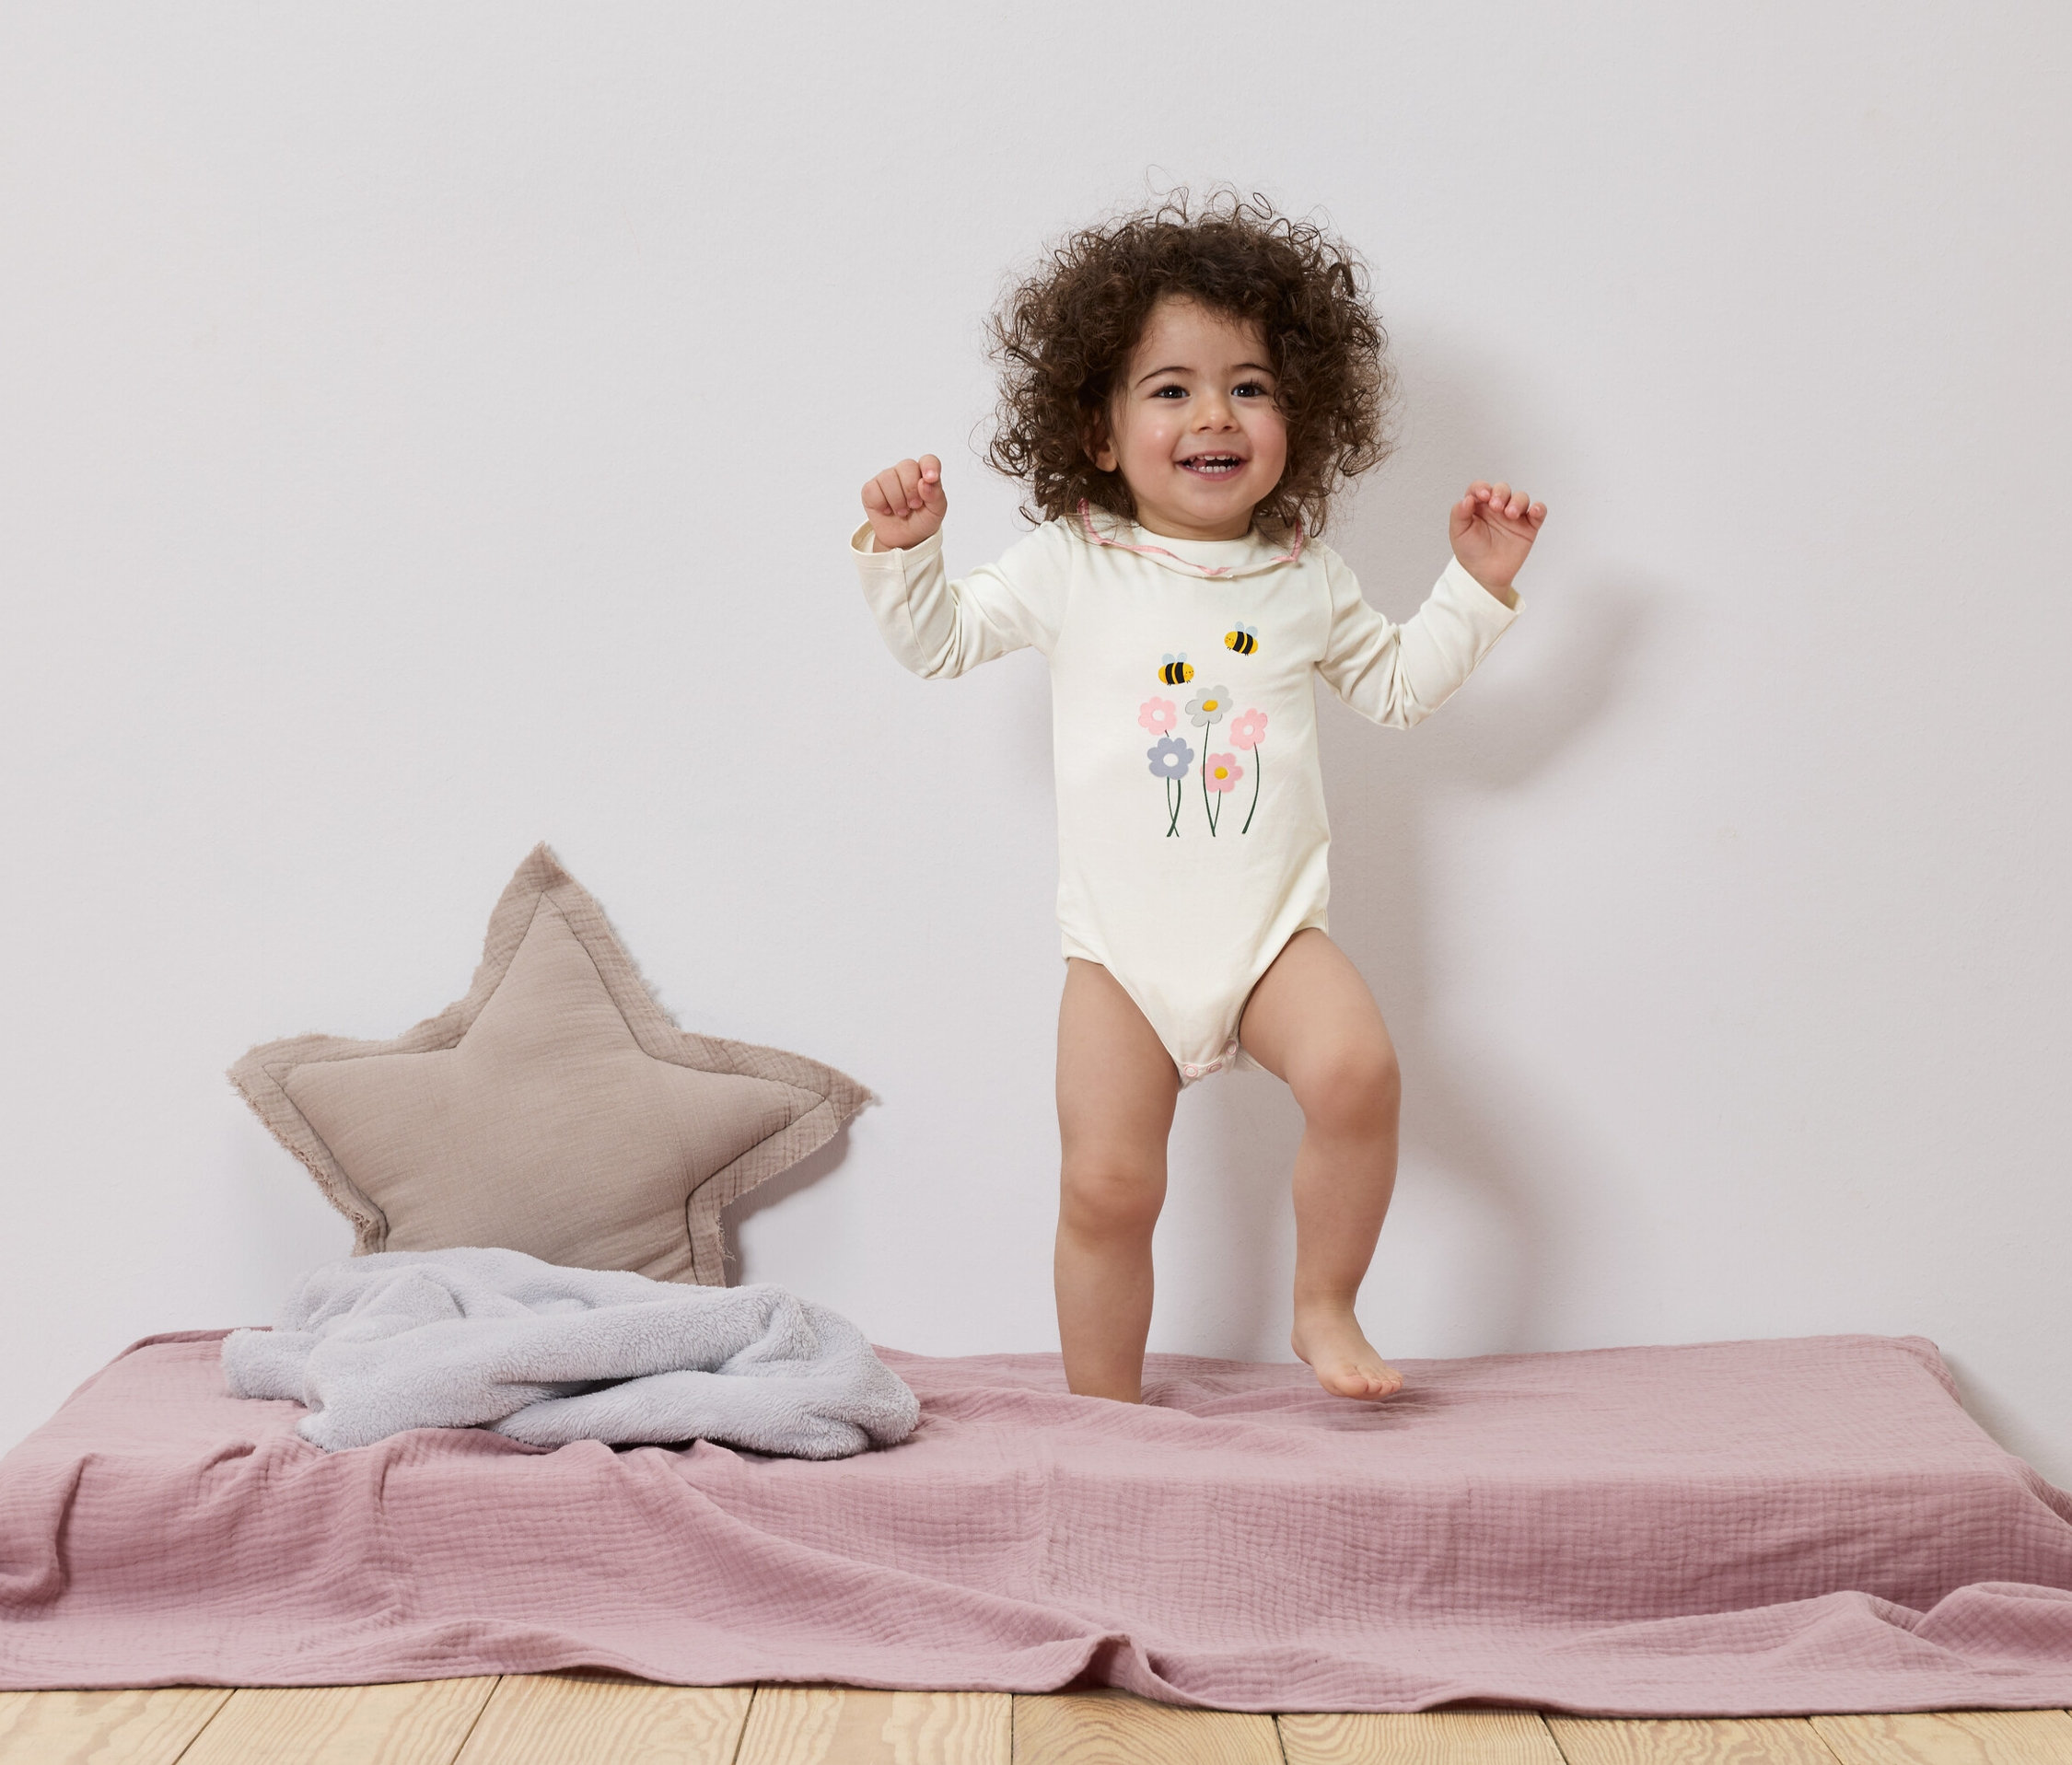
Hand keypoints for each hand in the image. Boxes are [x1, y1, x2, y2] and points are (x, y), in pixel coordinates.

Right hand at [862, 455, 947, 550]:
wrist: (905, 539)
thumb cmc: (922, 520)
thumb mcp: (936, 511)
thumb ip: (935, 494)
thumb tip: (926, 482)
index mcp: (924, 473)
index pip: (928, 460)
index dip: (929, 467)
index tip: (931, 478)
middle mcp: (904, 471)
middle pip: (907, 466)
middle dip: (911, 490)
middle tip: (914, 506)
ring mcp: (886, 478)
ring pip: (888, 478)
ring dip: (897, 501)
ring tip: (902, 511)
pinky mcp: (870, 489)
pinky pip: (873, 490)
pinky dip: (881, 504)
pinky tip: (887, 510)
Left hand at [1449, 480, 1546, 603]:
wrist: (1484, 574)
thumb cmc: (1471, 552)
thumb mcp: (1458, 532)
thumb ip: (1459, 513)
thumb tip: (1467, 499)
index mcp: (1479, 506)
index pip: (1481, 488)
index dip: (1482, 487)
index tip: (1483, 495)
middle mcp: (1497, 507)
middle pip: (1503, 489)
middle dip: (1501, 493)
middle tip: (1496, 507)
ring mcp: (1514, 516)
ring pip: (1521, 498)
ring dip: (1517, 501)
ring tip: (1510, 514)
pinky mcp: (1528, 526)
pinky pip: (1538, 512)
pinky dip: (1539, 508)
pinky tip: (1534, 511)